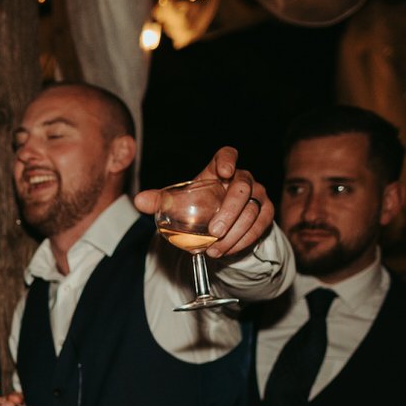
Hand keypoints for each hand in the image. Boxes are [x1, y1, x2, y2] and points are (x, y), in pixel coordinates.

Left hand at [135, 145, 273, 257]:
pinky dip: (244, 240)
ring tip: (215, 249)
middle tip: (214, 231)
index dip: (227, 159)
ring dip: (234, 233)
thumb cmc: (198, 207)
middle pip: (243, 188)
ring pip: (252, 210)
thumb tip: (139, 200)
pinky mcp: (265, 213)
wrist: (218, 227)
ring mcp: (257, 195)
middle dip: (229, 211)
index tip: (223, 171)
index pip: (228, 154)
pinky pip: (261, 225)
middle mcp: (242, 179)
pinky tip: (227, 250)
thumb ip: (160, 201)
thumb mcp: (178, 203)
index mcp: (220, 169)